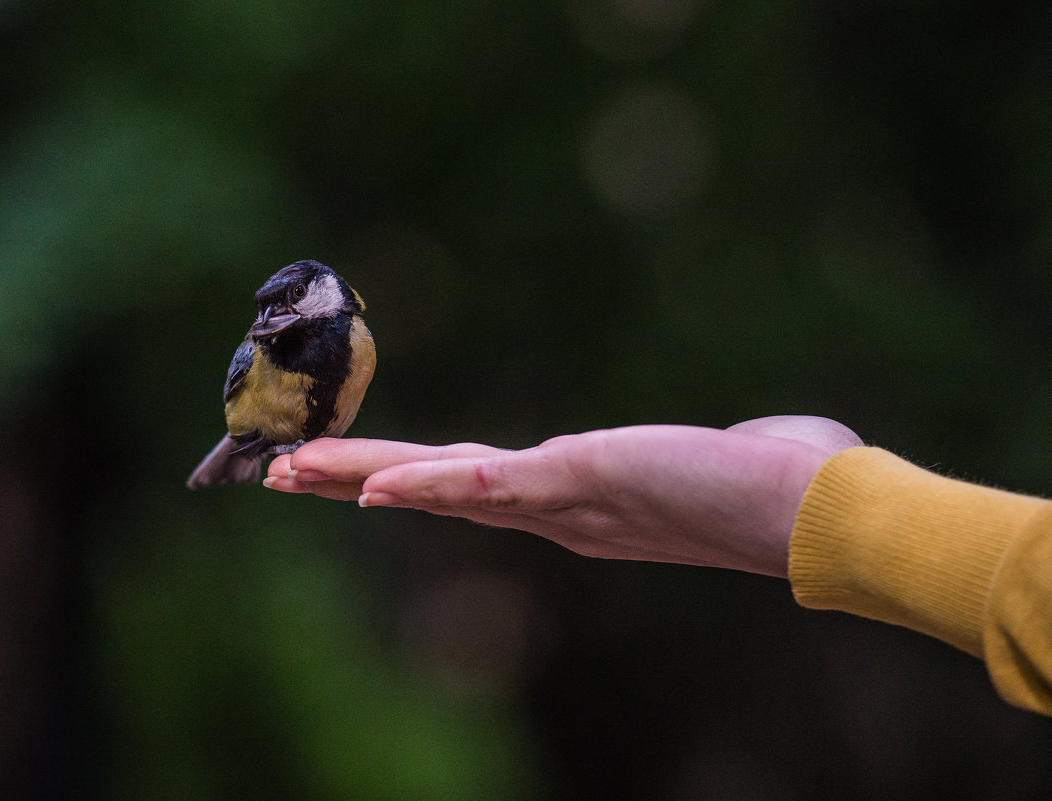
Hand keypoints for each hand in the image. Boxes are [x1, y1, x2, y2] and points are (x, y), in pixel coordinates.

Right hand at [264, 416, 861, 576]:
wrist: (819, 509)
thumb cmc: (788, 481)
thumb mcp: (728, 461)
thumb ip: (725, 451)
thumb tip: (763, 438)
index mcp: (581, 506)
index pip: (475, 489)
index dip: (412, 485)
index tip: (359, 482)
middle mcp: (558, 514)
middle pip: (435, 494)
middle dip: (355, 485)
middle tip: (279, 476)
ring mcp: (561, 503)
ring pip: (440, 487)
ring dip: (359, 481)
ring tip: (286, 474)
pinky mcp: (577, 481)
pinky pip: (484, 483)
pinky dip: (424, 484)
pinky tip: (368, 490)